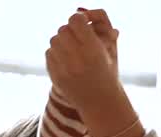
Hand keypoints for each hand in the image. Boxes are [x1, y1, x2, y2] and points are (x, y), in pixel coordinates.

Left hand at [46, 8, 143, 136]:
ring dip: (62, 41)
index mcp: (94, 50)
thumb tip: (81, 9)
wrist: (101, 103)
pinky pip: (49, 53)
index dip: (79, 20)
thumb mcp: (111, 48)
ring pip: (54, 40)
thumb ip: (101, 26)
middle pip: (63, 29)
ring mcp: (65, 69)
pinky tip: (66, 59)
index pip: (76, 20)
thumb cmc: (108, 72)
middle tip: (77, 37)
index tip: (83, 25)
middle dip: (70, 30)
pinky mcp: (56, 76)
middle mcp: (78, 59)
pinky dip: (56, 53)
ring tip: (72, 49)